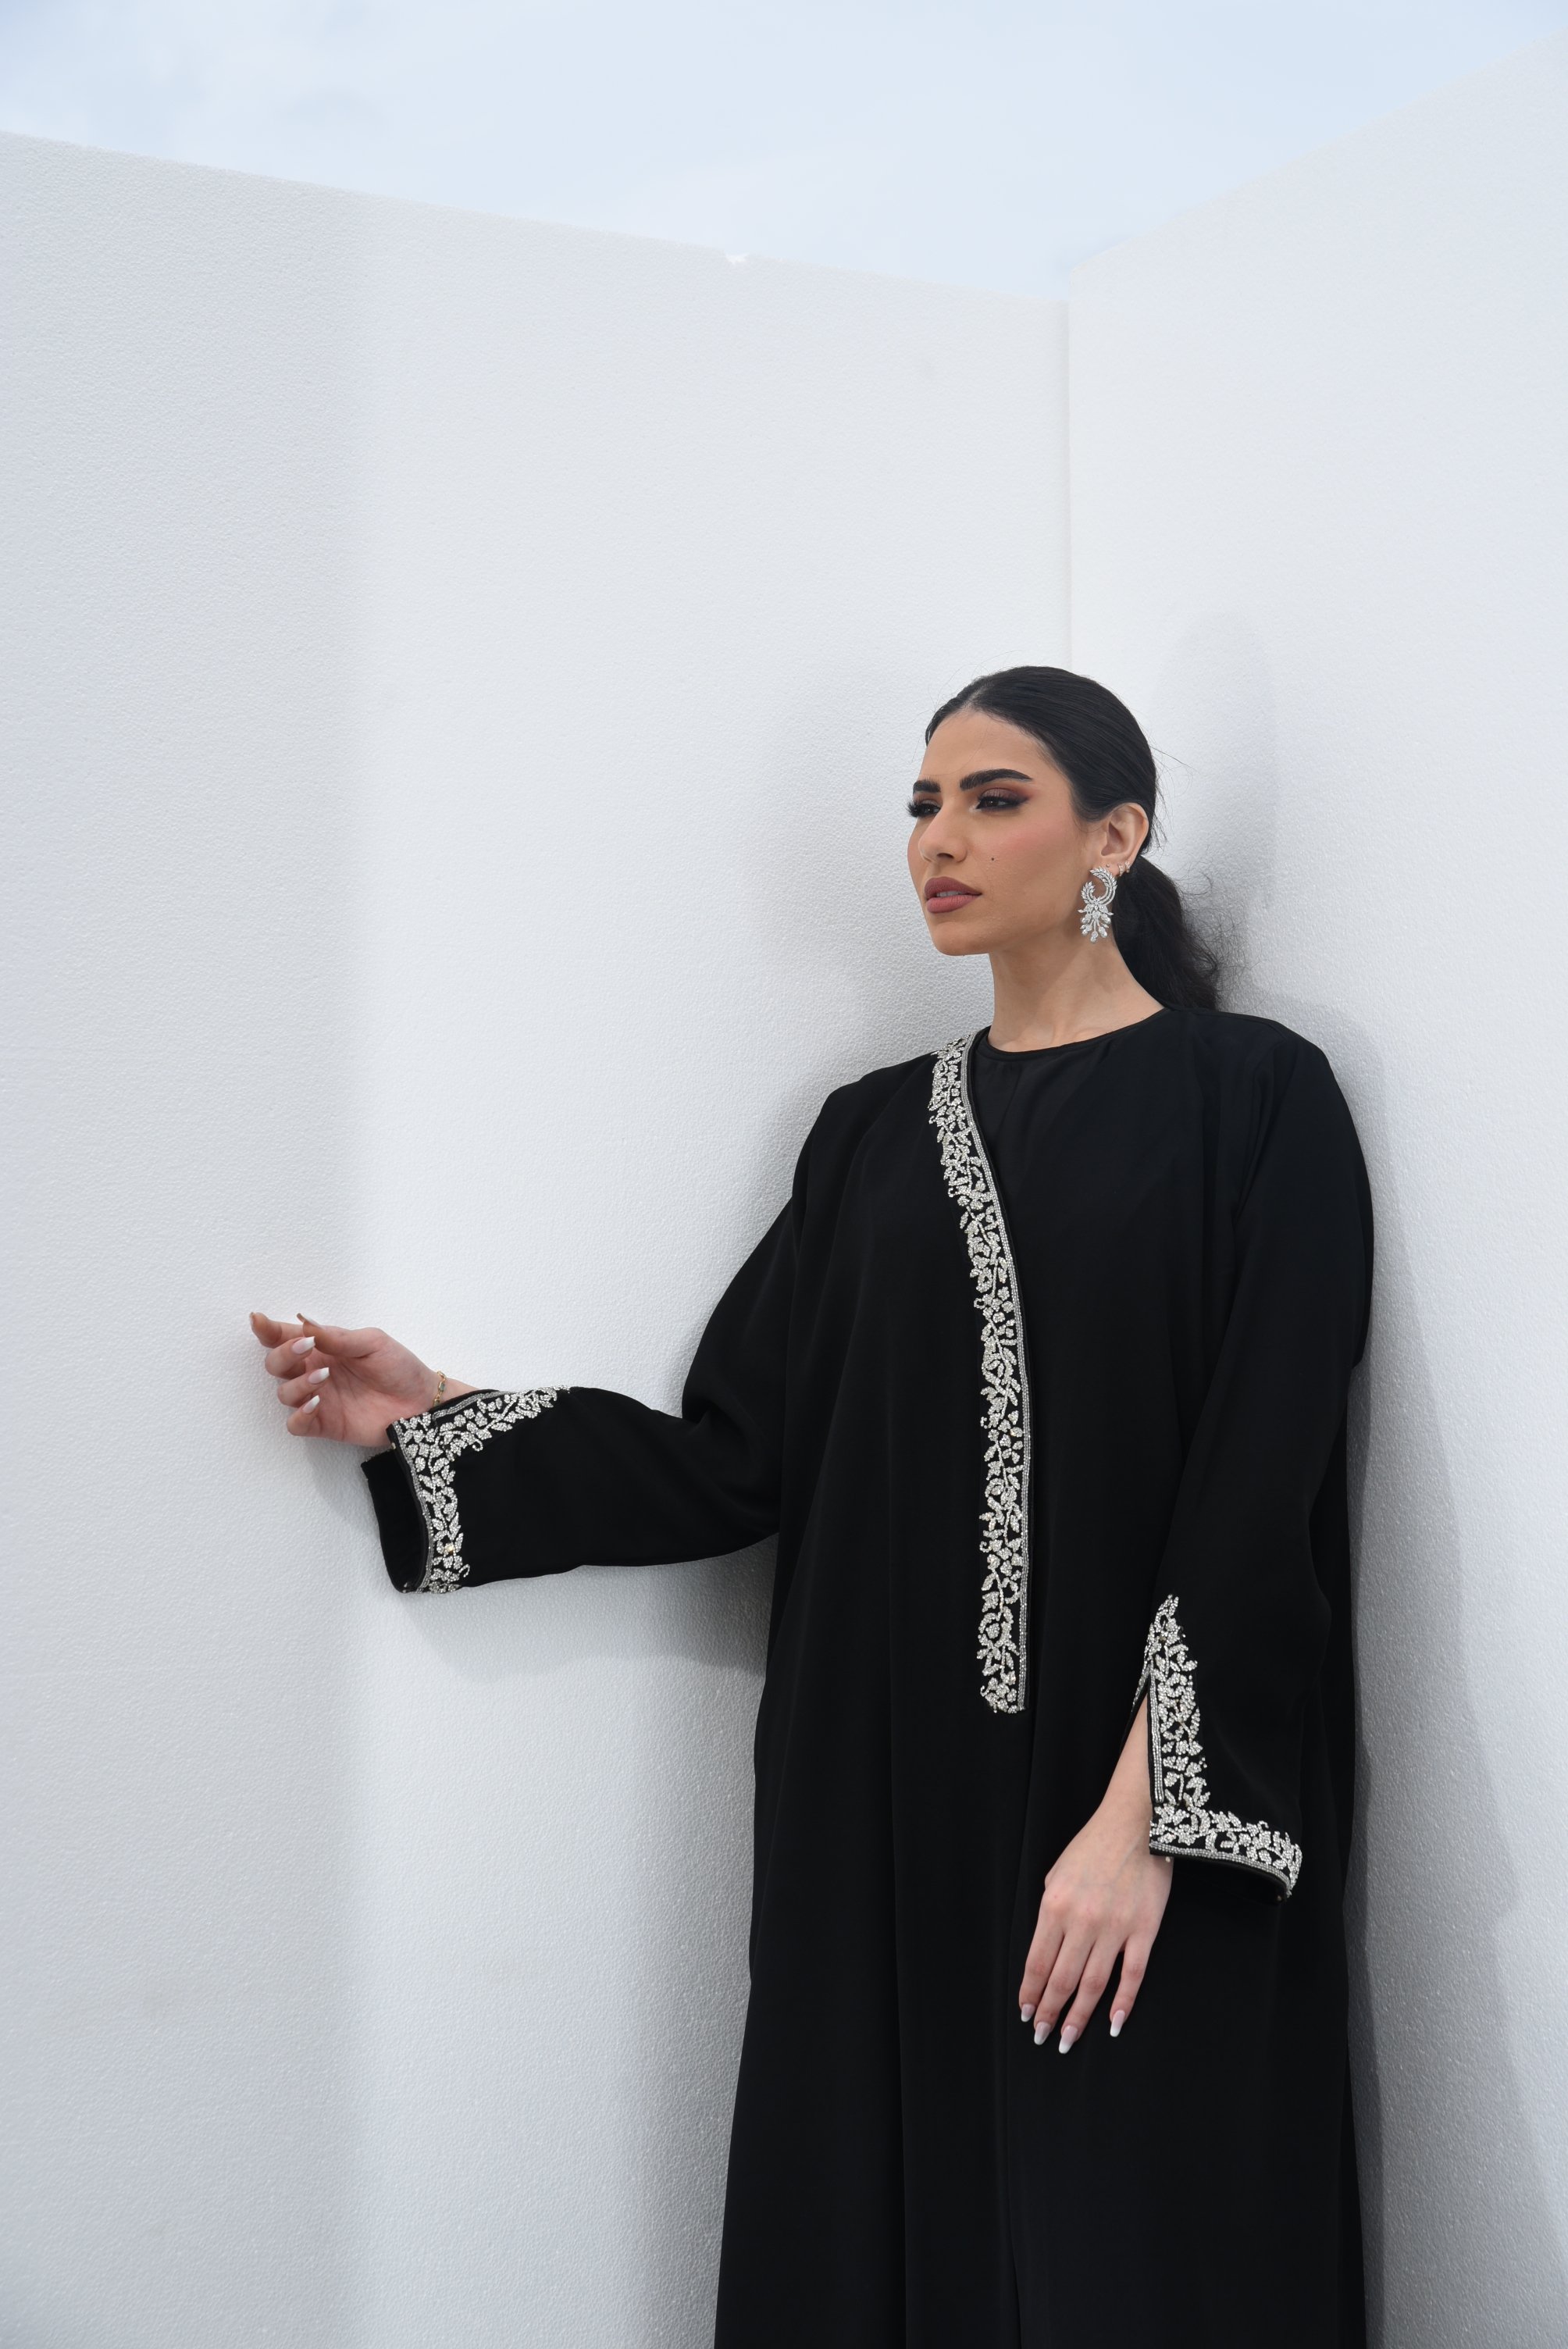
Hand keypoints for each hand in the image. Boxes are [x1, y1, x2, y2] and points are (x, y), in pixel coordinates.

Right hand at [248, 1312, 472, 1447]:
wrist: (421, 1401)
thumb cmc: (399, 1367)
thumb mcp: (372, 1343)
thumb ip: (338, 1337)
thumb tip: (305, 1325)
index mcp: (323, 1348)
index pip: (286, 1337)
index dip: (268, 1330)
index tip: (258, 1321)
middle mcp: (314, 1372)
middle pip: (276, 1364)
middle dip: (282, 1355)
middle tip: (305, 1348)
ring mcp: (318, 1399)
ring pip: (283, 1393)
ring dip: (297, 1383)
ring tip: (324, 1378)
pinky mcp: (325, 1425)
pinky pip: (296, 1424)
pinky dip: (299, 1414)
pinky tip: (316, 1403)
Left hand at [1018, 1698, 1171, 2051]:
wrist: (1136, 1824)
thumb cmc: (1093, 1847)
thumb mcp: (1056, 1874)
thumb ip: (1050, 1913)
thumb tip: (1046, 1951)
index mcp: (1055, 1906)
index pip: (1037, 1962)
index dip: (1030, 1992)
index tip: (1026, 2014)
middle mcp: (1082, 1921)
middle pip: (1062, 1979)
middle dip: (1049, 2011)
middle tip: (1042, 2036)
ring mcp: (1115, 1928)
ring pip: (1093, 1984)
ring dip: (1079, 2015)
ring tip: (1068, 2039)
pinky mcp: (1144, 1930)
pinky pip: (1132, 1975)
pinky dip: (1122, 2002)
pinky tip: (1112, 2023)